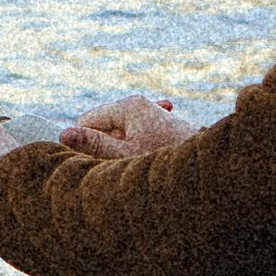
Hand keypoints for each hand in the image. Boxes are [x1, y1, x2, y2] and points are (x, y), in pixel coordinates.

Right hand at [59, 92, 196, 155]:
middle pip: (103, 128)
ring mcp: (151, 116)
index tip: (95, 163)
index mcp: (128, 105)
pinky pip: (136, 138)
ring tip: (138, 168)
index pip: (86, 120)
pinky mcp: (161, 129)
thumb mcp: (125, 158)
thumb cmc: (167, 163)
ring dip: (122, 153)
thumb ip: (93, 145)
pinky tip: (148, 161)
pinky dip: (137, 152)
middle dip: (105, 149)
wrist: (213, 170)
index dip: (85, 143)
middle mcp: (140, 106)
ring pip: (120, 136)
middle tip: (120, 168)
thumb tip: (62, 134)